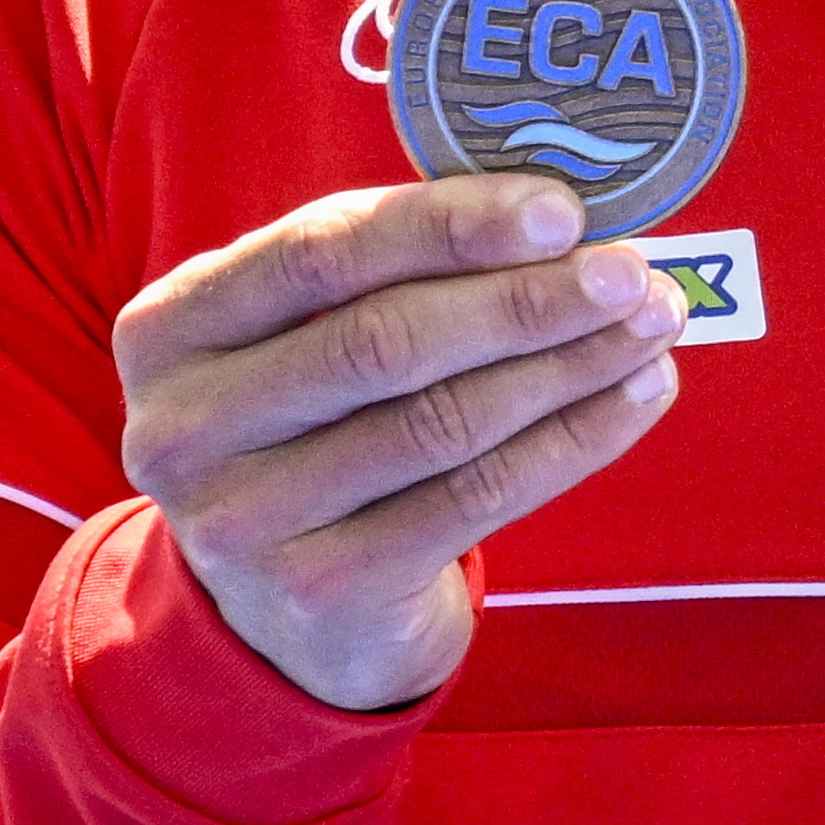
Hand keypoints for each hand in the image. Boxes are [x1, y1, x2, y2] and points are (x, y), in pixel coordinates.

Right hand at [114, 177, 686, 711]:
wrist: (289, 613)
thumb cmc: (322, 431)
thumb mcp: (311, 342)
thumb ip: (399, 274)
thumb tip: (564, 220)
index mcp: (171, 328)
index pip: (320, 252)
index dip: (448, 225)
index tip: (561, 210)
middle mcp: (184, 425)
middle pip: (385, 340)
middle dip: (526, 300)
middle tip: (628, 273)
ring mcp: (243, 520)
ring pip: (443, 421)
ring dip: (569, 364)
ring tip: (653, 324)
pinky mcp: (321, 589)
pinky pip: (478, 497)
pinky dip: (575, 439)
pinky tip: (639, 395)